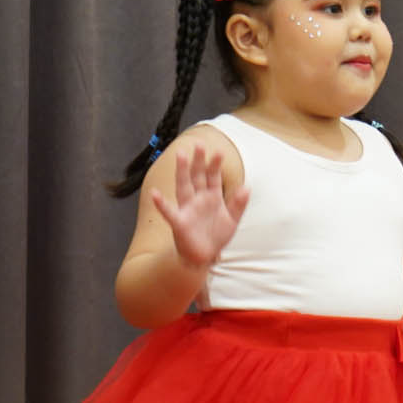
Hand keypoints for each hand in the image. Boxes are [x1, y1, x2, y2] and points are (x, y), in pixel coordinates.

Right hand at [148, 145, 248, 269]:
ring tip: (181, 156)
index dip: (215, 166)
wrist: (204, 257)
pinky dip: (161, 204)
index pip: (213, 178)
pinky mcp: (179, 223)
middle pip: (198, 177)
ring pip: (184, 187)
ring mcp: (187, 210)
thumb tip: (246, 187)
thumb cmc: (216, 236)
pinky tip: (155, 194)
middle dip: (199, 162)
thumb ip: (239, 204)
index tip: (218, 152)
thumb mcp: (233, 220)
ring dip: (183, 172)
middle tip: (199, 144)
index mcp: (212, 198)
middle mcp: (198, 200)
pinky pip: (169, 212)